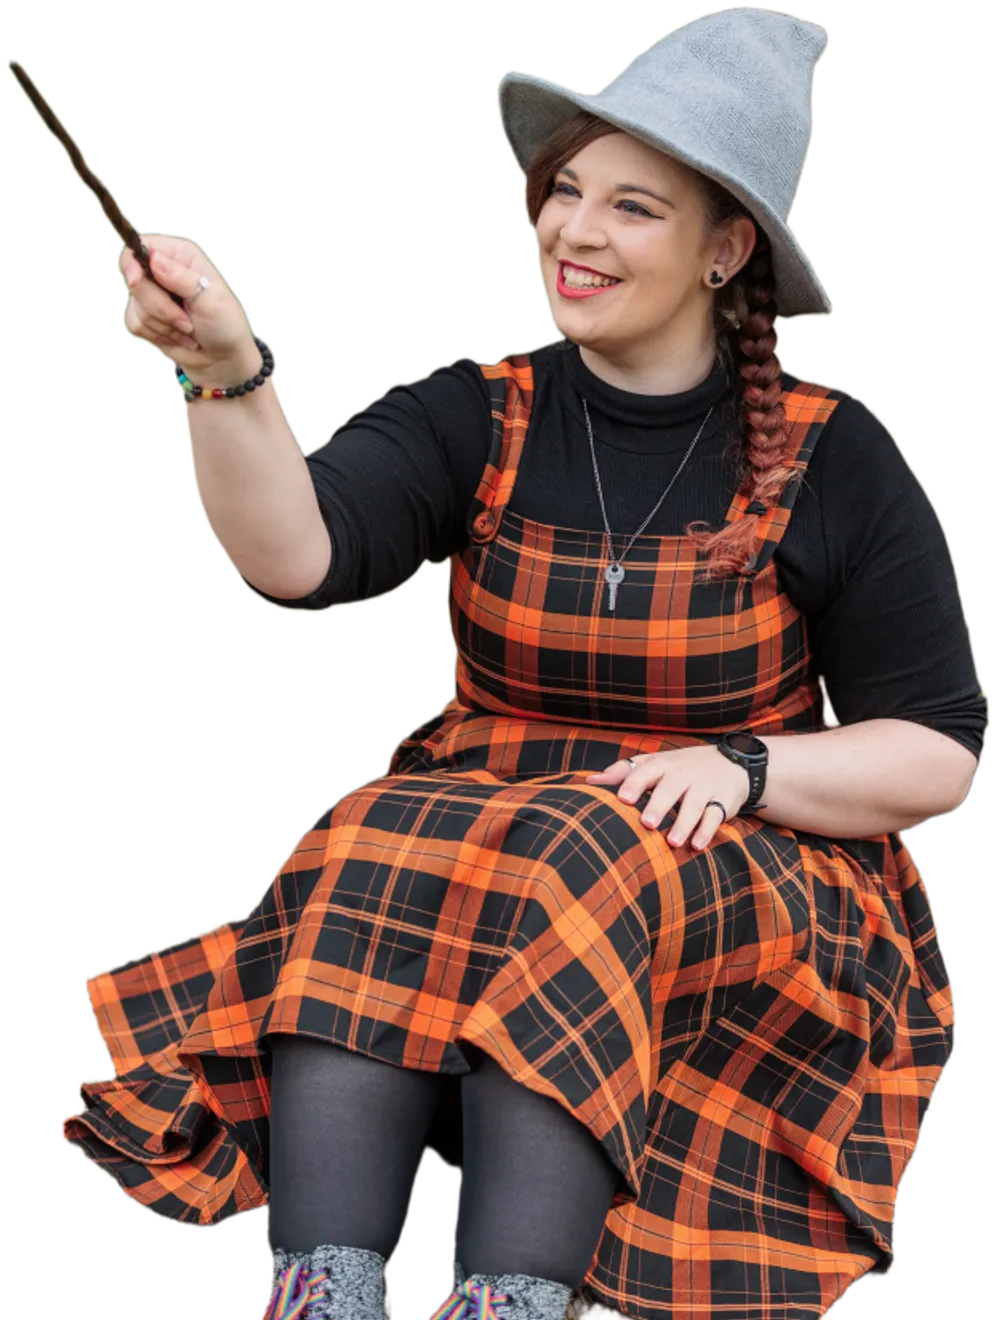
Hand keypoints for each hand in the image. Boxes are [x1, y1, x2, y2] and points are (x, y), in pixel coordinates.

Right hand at [119, 234, 256, 378]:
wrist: (222, 357)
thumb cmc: (224, 325)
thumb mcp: (210, 300)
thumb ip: (182, 278)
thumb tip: (155, 260)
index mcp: (181, 256)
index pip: (142, 246)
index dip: (134, 263)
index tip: (136, 281)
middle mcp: (163, 271)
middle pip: (134, 281)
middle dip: (160, 308)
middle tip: (186, 319)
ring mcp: (153, 294)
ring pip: (136, 307)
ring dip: (165, 325)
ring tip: (188, 329)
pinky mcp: (145, 317)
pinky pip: (136, 324)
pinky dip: (159, 335)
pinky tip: (178, 336)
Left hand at [586, 745, 749, 848]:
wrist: (731, 762)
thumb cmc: (681, 767)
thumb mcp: (655, 763)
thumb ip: (624, 771)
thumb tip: (590, 780)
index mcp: (662, 765)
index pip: (645, 771)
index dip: (633, 783)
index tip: (622, 798)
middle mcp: (682, 774)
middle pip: (670, 788)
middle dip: (659, 805)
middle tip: (647, 823)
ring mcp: (704, 786)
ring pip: (694, 804)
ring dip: (684, 823)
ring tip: (672, 842)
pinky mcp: (723, 801)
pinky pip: (715, 816)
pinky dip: (707, 831)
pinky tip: (697, 845)